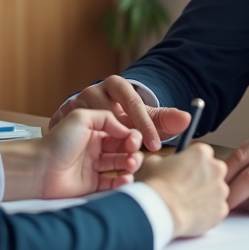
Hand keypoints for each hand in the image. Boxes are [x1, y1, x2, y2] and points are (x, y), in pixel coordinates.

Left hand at [0, 109, 143, 200]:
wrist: (40, 168)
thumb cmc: (58, 141)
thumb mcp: (81, 118)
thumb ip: (106, 118)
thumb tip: (126, 129)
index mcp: (94, 131)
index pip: (120, 132)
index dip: (130, 136)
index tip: (134, 140)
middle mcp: (95, 148)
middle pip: (123, 149)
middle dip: (132, 151)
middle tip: (132, 154)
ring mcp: (94, 167)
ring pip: (120, 166)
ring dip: (130, 165)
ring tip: (130, 165)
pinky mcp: (92, 185)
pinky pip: (112, 183)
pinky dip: (122, 181)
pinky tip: (125, 178)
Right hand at [49, 75, 191, 151]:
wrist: (89, 125)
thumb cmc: (121, 121)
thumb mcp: (144, 119)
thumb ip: (166, 119)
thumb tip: (187, 118)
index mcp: (115, 85)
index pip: (133, 102)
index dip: (145, 125)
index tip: (154, 146)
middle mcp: (93, 90)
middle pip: (110, 112)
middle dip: (125, 136)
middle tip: (137, 156)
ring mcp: (74, 101)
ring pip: (92, 124)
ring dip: (106, 145)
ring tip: (120, 164)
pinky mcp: (60, 115)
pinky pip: (74, 133)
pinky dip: (83, 149)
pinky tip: (94, 164)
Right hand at [137, 144, 228, 237]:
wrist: (161, 211)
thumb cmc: (156, 185)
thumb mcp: (152, 162)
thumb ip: (165, 160)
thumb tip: (163, 164)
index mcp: (201, 153)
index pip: (203, 152)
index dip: (193, 161)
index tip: (186, 168)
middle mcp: (216, 169)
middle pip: (214, 170)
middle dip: (204, 177)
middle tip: (187, 186)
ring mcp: (221, 190)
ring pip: (217, 190)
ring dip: (207, 194)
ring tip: (188, 202)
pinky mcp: (221, 209)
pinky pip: (217, 208)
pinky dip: (208, 211)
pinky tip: (193, 213)